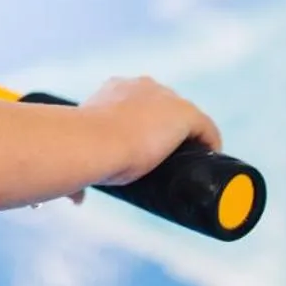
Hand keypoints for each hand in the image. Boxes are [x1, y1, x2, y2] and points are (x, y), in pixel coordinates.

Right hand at [80, 76, 221, 186]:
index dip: (140, 125)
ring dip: (188, 136)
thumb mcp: (81, 159)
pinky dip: (209, 143)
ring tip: (188, 162)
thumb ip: (77, 180)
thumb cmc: (81, 149)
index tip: (141, 148)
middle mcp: (141, 86)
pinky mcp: (186, 114)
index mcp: (113, 89)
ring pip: (185, 116)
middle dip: (164, 129)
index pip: (136, 104)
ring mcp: (166, 98)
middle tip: (163, 159)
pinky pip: (205, 128)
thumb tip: (75, 199)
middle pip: (164, 107)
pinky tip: (210, 159)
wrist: (94, 140)